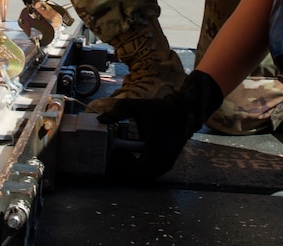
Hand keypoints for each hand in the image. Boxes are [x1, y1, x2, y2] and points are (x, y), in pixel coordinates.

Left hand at [96, 70, 223, 181]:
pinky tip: (140, 156)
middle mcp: (165, 159)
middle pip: (143, 176)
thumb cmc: (158, 109)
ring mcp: (170, 160)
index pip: (137, 170)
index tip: (120, 153)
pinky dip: (147, 168)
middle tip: (121, 158)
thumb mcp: (136, 107)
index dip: (125, 166)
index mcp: (156, 150)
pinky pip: (158, 170)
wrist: (182, 109)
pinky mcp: (172, 159)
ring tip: (129, 157)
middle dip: (130, 170)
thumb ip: (118, 112)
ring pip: (151, 175)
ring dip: (139, 170)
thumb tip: (101, 119)